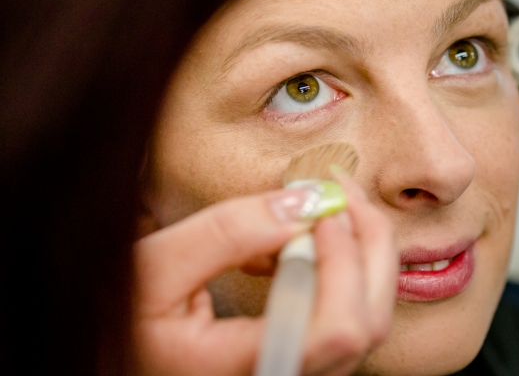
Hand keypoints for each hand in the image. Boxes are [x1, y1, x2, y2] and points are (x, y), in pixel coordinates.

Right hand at [133, 176, 396, 375]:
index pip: (336, 329)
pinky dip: (341, 266)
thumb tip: (304, 202)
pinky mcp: (302, 356)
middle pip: (368, 321)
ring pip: (369, 317)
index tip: (321, 204)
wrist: (123, 354)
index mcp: (240, 370)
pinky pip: (350, 313)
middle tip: (338, 188)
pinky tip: (300, 240)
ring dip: (358, 249)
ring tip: (318, 206)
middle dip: (367, 241)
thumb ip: (225, 233)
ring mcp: (298, 370)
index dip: (344, 259)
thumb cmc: (126, 320)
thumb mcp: (151, 270)